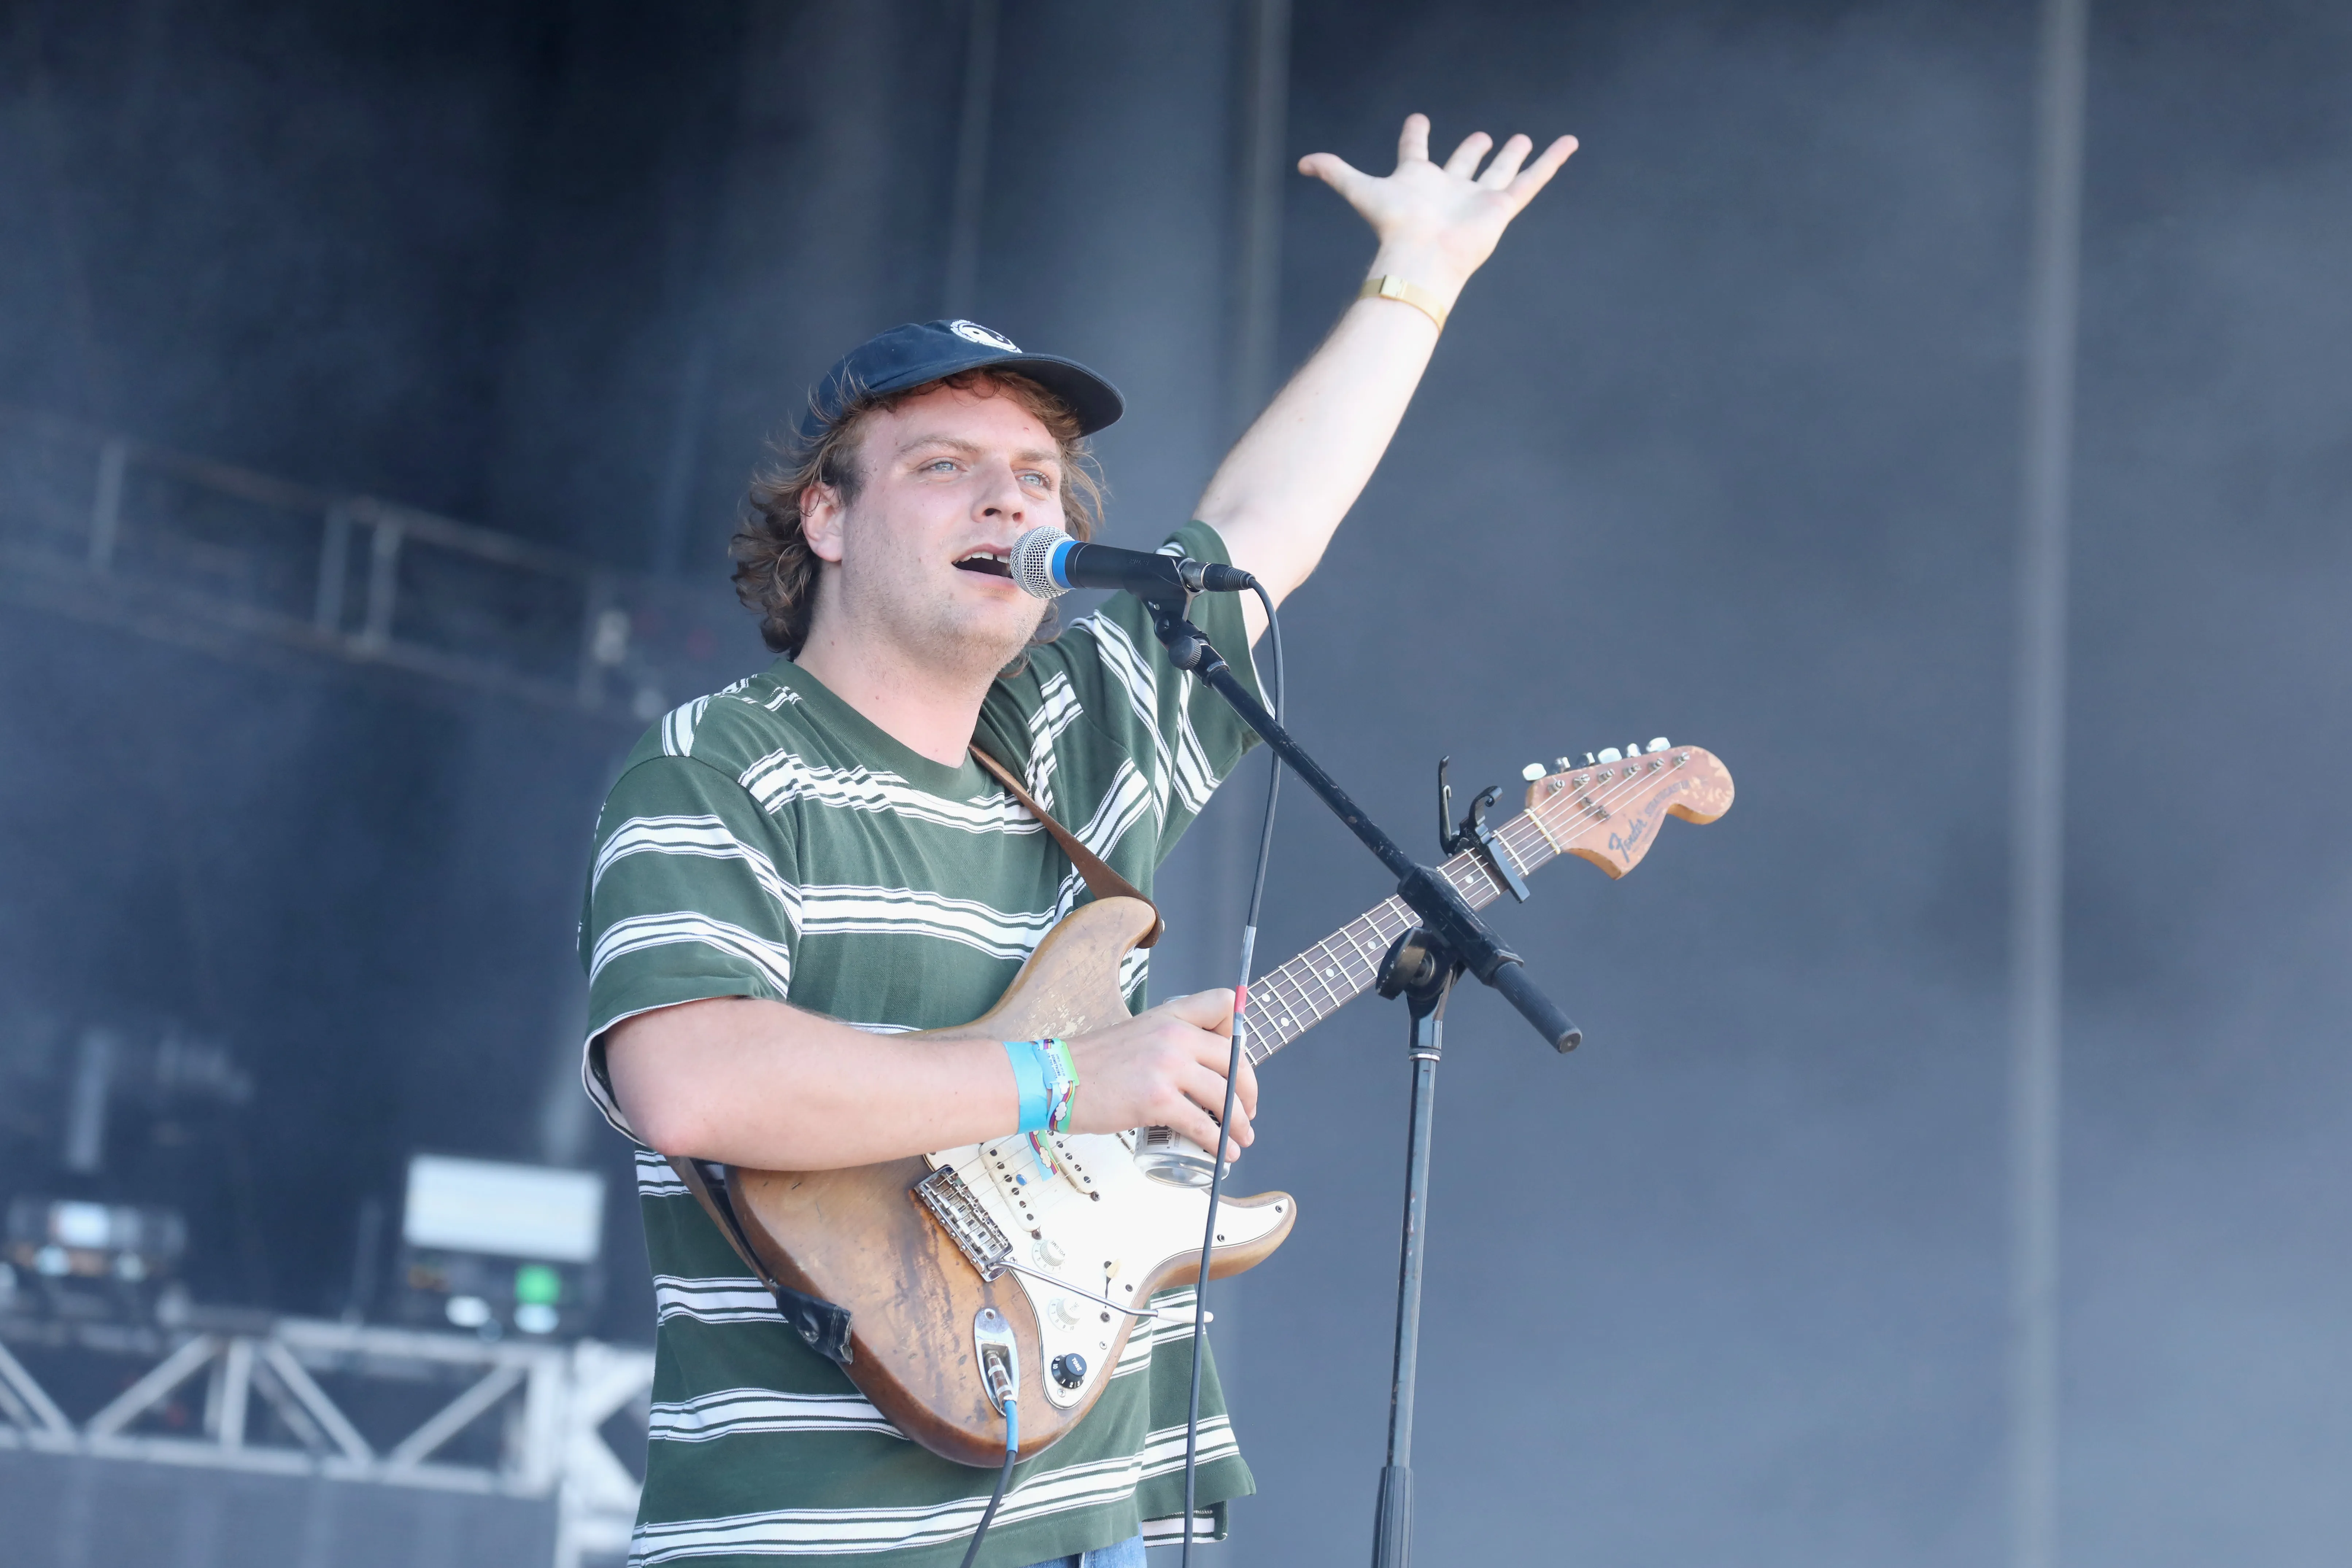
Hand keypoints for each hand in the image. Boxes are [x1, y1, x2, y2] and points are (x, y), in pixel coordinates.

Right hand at [1065, 989, 1257, 1162]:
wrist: (1055, 1078)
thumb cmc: (1093, 1064)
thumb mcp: (1137, 1034)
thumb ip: (1167, 1042)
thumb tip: (1197, 1071)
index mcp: (1170, 1016)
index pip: (1223, 1007)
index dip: (1238, 1033)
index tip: (1237, 1061)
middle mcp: (1174, 1036)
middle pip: (1234, 1060)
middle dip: (1249, 1090)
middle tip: (1248, 1110)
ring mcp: (1167, 1067)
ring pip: (1224, 1096)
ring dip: (1240, 1122)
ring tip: (1242, 1138)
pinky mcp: (1157, 1101)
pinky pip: (1202, 1125)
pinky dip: (1219, 1144)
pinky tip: (1224, 1154)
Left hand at [1299, 112, 1577, 302]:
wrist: (1421, 258)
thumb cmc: (1393, 227)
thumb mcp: (1360, 190)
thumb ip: (1334, 173)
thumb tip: (1301, 163)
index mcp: (1418, 181)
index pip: (1416, 151)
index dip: (1415, 135)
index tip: (1418, 119)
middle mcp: (1449, 190)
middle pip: (1464, 165)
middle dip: (1473, 152)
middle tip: (1482, 136)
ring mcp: (1477, 200)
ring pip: (1501, 173)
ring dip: (1512, 156)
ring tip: (1523, 139)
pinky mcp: (1502, 209)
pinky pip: (1531, 182)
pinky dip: (1551, 162)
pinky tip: (1569, 143)